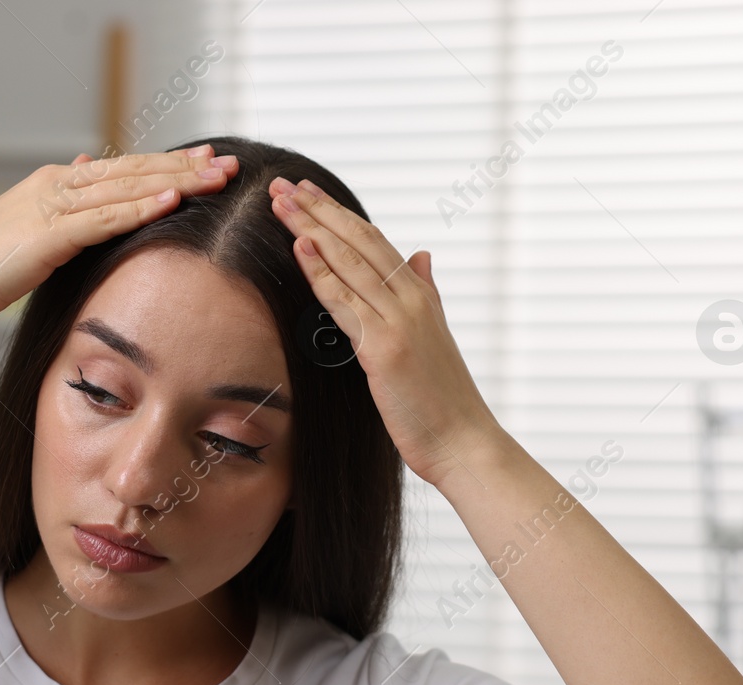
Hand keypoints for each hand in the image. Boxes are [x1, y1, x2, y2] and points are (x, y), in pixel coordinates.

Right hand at [0, 146, 239, 328]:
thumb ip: (62, 208)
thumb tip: (86, 167)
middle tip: (229, 164)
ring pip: (125, 189)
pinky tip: (171, 204)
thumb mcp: (28, 234)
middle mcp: (56, 186)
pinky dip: (139, 210)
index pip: (123, 171)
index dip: (167, 166)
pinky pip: (102, 220)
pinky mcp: (46, 236)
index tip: (206, 163)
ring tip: (215, 179)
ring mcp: (51, 208)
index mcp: (55, 186)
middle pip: (133, 172)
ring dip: (174, 183)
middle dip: (184, 169)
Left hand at [267, 176, 506, 489]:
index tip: (308, 191)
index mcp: (420, 295)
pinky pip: (345, 302)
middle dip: (317, 209)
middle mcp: (411, 299)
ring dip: (310, 227)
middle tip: (283, 182)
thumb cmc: (442, 400)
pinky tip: (300, 247)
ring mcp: (399, 321)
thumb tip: (420, 256)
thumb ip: (426, 292)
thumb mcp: (434, 337)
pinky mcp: (384, 349)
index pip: (373, 241)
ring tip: (279, 201)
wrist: (463, 442)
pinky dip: (321, 272)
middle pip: (357, 240)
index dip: (338, 213)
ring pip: (348, 261)